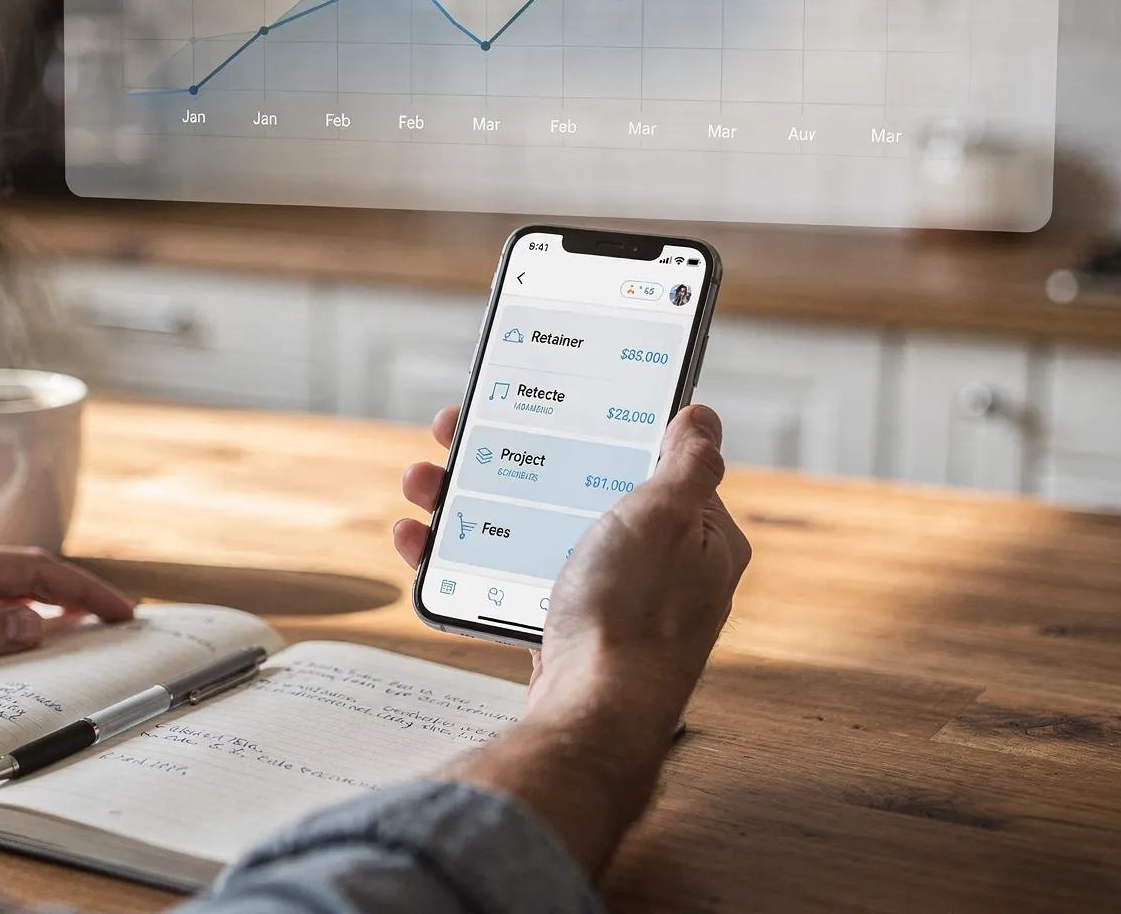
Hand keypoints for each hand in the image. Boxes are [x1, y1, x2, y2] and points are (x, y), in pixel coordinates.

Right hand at [394, 404, 750, 874]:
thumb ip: (688, 462)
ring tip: (419, 483)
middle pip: (571, 489)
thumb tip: (701, 416)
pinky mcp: (563, 631)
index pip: (643, 460)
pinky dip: (463, 557)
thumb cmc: (634, 617)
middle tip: (451, 436)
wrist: (593, 716)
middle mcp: (657, 567)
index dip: (587, 426)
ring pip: (530, 530)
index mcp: (696, 535)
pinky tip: (421, 542)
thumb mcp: (666, 515)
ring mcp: (606, 601)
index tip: (537, 404)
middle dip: (505, 460)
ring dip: (467, 502)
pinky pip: (508, 577)